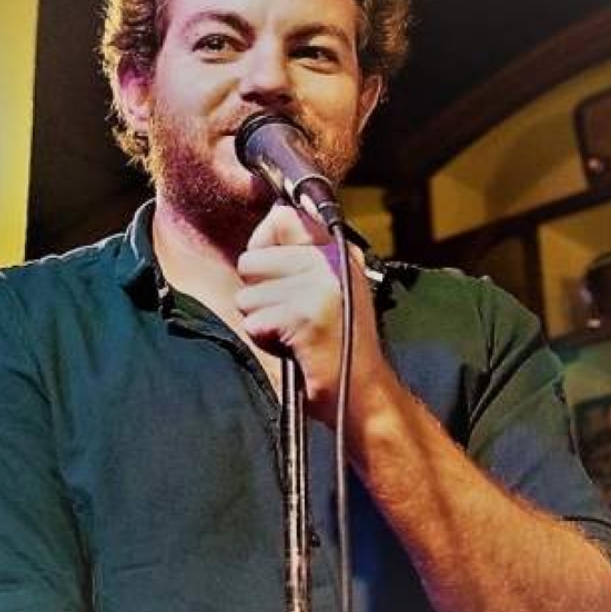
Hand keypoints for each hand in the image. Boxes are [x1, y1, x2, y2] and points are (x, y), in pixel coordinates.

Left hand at [235, 204, 385, 425]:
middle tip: (291, 316)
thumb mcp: (329, 289)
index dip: (263, 248)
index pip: (279, 218)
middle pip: (251, 260)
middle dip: (258, 294)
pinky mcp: (306, 314)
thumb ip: (300, 258)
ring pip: (247, 296)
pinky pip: (255, 323)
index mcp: (337, 250)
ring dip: (262, 321)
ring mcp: (320, 286)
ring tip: (295, 334)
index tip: (273, 276)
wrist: (363, 393)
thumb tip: (266, 228)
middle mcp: (331, 260)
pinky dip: (267, 342)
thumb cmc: (338, 347)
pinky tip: (295, 348)